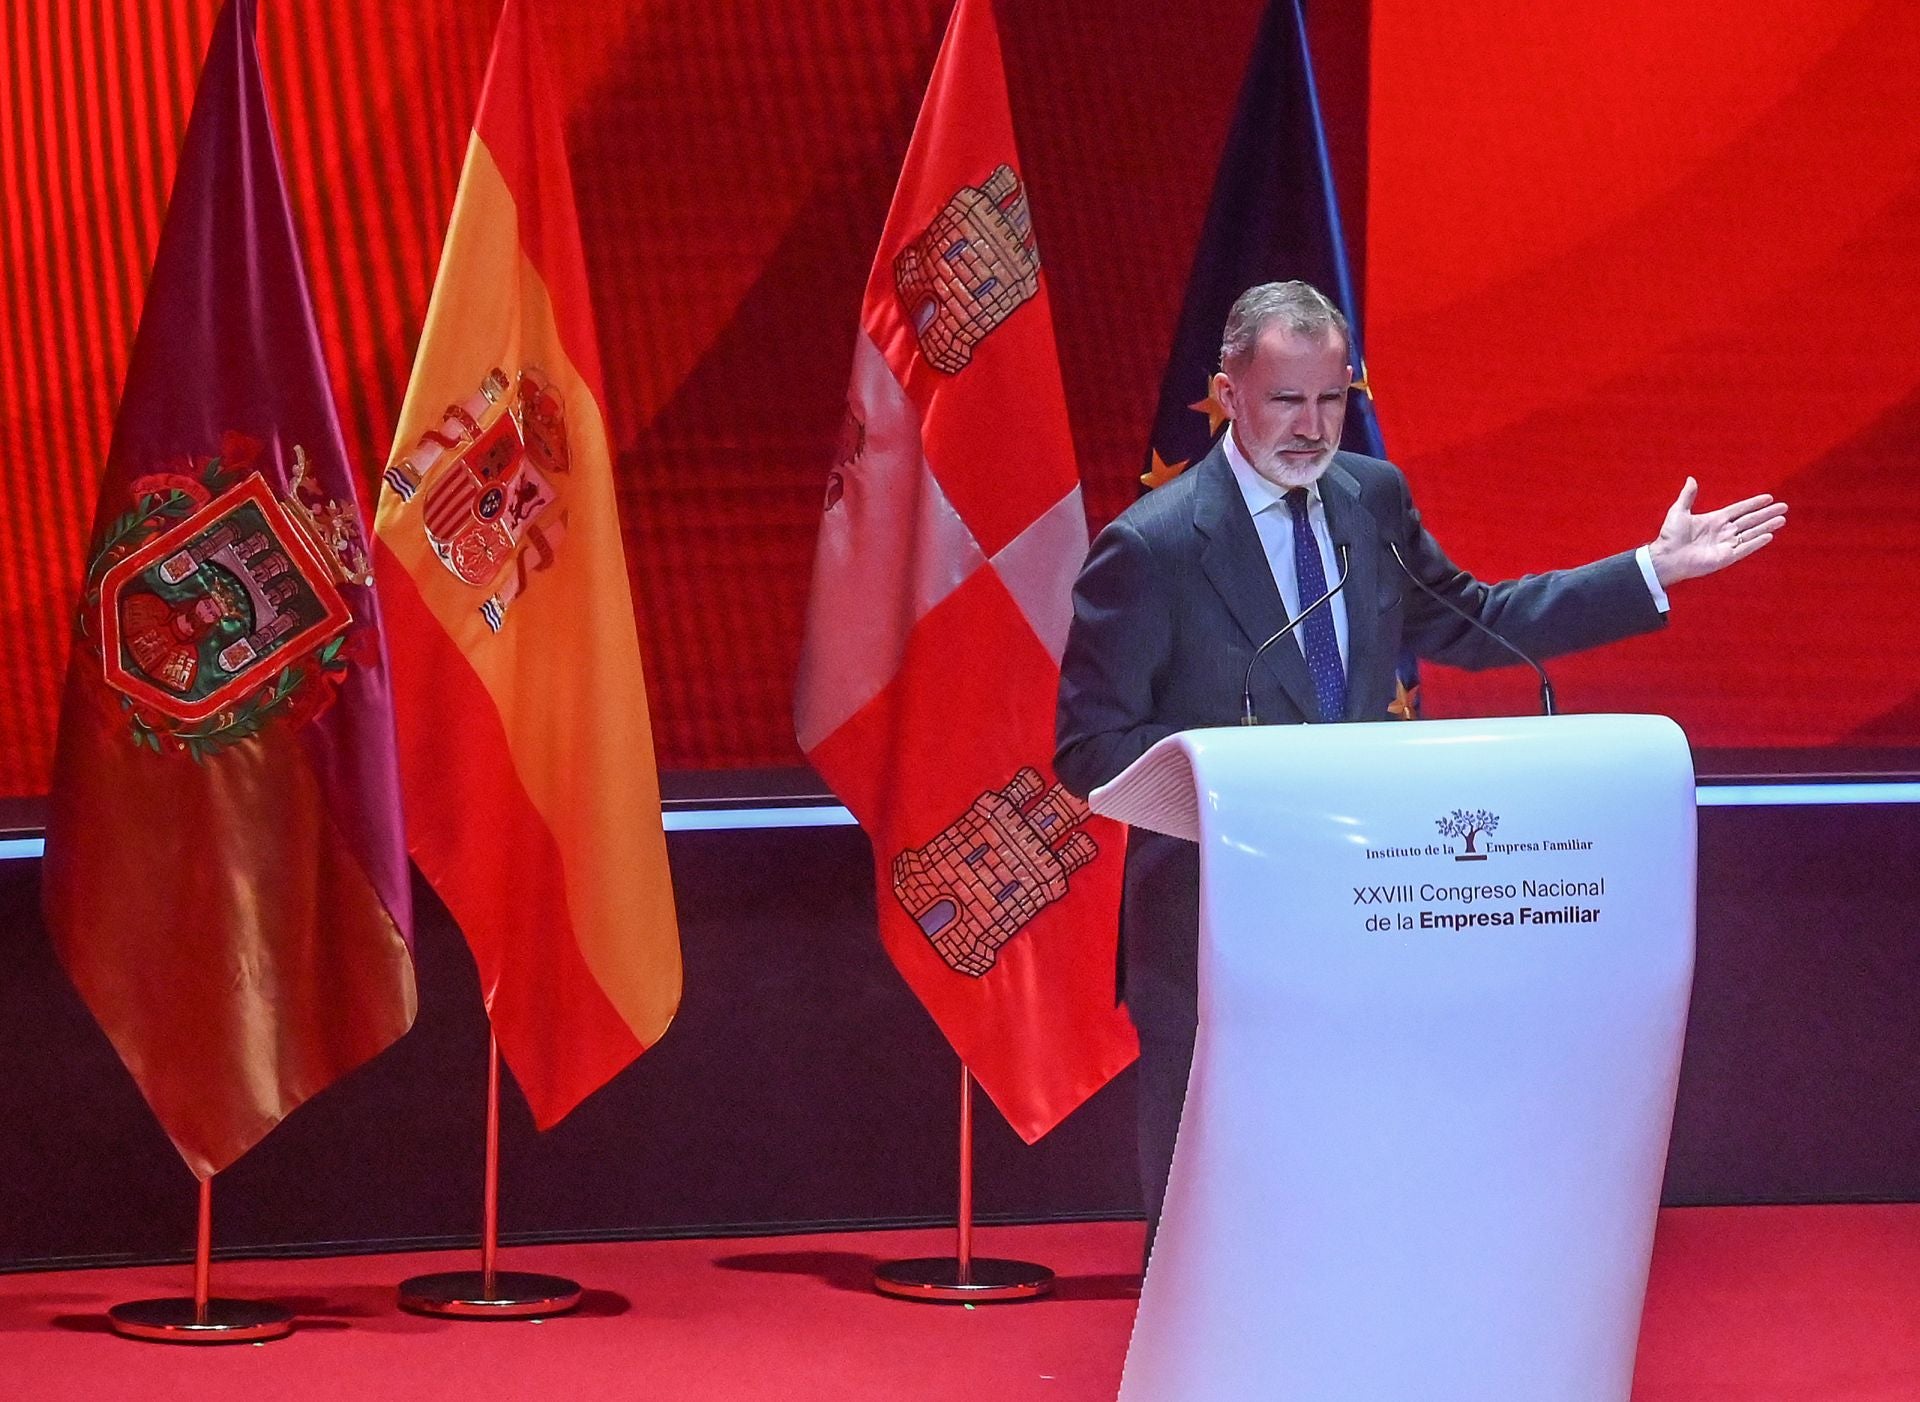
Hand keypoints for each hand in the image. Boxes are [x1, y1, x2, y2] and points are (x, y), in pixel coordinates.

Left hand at [1647, 477, 1787, 587]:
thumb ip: (1688, 496)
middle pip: (1750, 520)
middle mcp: (1723, 531)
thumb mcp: (1679, 511)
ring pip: (1751, 533)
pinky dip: (1756, 542)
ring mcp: (1725, 544)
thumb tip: (1691, 479)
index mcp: (1714, 520)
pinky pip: (1744, 548)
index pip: (1739, 509)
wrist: (1666, 557)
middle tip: (1784, 507)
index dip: (1753, 504)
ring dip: (1766, 526)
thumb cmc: (1670, 536)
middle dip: (1766, 514)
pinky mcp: (1725, 557)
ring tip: (1782, 519)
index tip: (1768, 498)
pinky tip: (1769, 536)